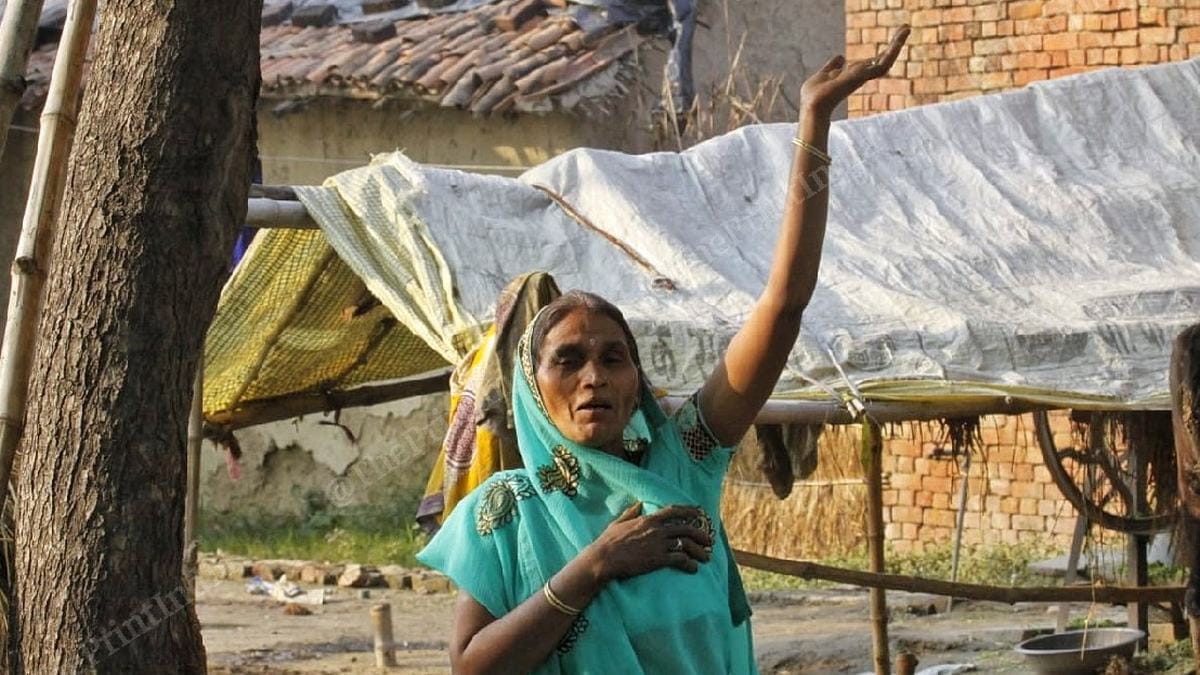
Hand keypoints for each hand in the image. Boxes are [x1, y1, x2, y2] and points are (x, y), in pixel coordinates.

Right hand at [585, 502, 713, 581]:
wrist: (604, 558)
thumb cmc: (608, 542)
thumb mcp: (618, 522)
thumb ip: (631, 512)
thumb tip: (639, 504)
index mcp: (648, 519)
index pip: (674, 511)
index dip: (689, 511)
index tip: (700, 513)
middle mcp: (657, 530)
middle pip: (686, 529)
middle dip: (701, 534)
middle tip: (709, 541)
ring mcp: (659, 544)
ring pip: (686, 545)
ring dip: (699, 551)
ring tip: (705, 558)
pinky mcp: (658, 559)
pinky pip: (680, 560)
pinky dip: (689, 564)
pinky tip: (694, 569)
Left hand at [800, 26, 910, 118]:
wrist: (812, 105)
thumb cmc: (814, 96)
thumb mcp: (823, 75)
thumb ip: (832, 67)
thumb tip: (841, 57)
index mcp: (853, 75)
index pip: (872, 61)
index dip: (883, 51)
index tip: (894, 38)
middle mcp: (861, 76)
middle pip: (882, 59)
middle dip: (894, 44)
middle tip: (906, 28)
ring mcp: (863, 77)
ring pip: (886, 60)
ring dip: (897, 44)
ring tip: (906, 28)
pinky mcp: (863, 76)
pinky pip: (882, 64)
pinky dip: (891, 51)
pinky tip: (900, 39)